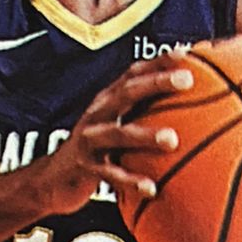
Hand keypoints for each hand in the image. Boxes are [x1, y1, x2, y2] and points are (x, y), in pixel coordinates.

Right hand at [39, 58, 193, 215]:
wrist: (52, 178)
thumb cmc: (98, 149)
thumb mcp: (117, 125)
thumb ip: (144, 112)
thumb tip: (189, 104)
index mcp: (108, 100)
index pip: (134, 74)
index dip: (159, 62)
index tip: (187, 53)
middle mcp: (98, 114)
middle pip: (127, 92)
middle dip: (157, 82)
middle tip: (188, 78)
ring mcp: (90, 140)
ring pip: (118, 134)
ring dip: (145, 135)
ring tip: (172, 139)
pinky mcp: (85, 168)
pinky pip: (109, 175)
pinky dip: (130, 181)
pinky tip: (151, 188)